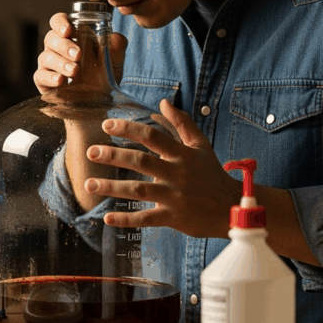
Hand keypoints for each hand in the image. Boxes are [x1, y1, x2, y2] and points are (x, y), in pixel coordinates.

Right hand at [34, 12, 126, 93]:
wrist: (99, 100)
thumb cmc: (103, 73)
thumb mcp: (114, 60)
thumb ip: (116, 47)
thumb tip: (116, 38)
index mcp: (72, 35)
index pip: (58, 21)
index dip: (60, 23)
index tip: (68, 30)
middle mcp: (57, 47)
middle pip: (50, 38)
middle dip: (64, 45)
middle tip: (78, 55)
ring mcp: (49, 64)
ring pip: (46, 57)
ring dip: (60, 63)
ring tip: (75, 71)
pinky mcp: (44, 81)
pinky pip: (40, 76)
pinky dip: (49, 77)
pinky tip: (60, 80)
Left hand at [82, 99, 239, 237]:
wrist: (233, 208)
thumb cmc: (213, 174)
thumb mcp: (201, 145)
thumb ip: (181, 123)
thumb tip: (162, 102)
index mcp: (182, 154)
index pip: (152, 136)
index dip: (129, 129)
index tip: (107, 125)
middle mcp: (177, 174)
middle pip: (141, 161)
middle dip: (114, 155)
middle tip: (90, 152)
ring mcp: (175, 197)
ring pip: (138, 190)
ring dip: (112, 187)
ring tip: (89, 184)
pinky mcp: (173, 217)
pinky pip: (146, 219)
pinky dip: (126, 219)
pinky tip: (107, 218)